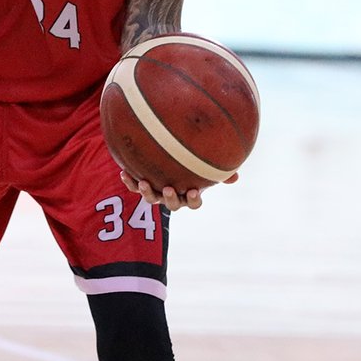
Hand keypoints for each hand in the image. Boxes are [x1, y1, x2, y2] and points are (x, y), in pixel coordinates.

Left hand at [119, 170, 236, 210]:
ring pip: (152, 198)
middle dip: (170, 198)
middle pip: (172, 204)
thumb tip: (237, 176)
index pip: (194, 203)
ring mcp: (157, 192)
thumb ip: (221, 170)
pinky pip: (134, 186)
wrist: (169, 155)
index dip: (194, 199)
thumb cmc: (194, 161)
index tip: (194, 190)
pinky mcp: (142, 184)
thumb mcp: (206, 164)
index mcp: (190, 194)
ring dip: (147, 192)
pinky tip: (124, 172)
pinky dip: (130, 182)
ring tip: (144, 182)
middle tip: (168, 189)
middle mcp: (173, 196)